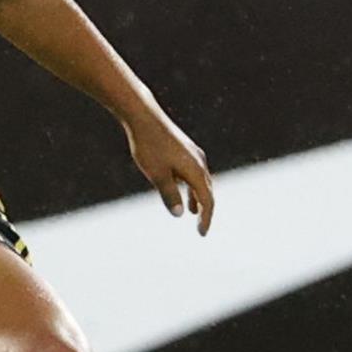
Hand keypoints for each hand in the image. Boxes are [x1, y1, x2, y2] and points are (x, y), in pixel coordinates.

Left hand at [124, 112, 214, 234]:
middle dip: (206, 210)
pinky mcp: (184, 149)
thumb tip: (180, 214)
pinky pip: (193, 172)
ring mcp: (193, 154)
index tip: (201, 234)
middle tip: (201, 227)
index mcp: (195, 170)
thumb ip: (169, 195)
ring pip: (200, 181)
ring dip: (199, 197)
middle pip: (208, 191)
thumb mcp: (157, 175)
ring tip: (194, 212)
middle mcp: (199, 162)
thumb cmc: (149, 147)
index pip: (207, 201)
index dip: (206, 219)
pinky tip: (183, 189)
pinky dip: (191, 185)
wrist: (144, 117)